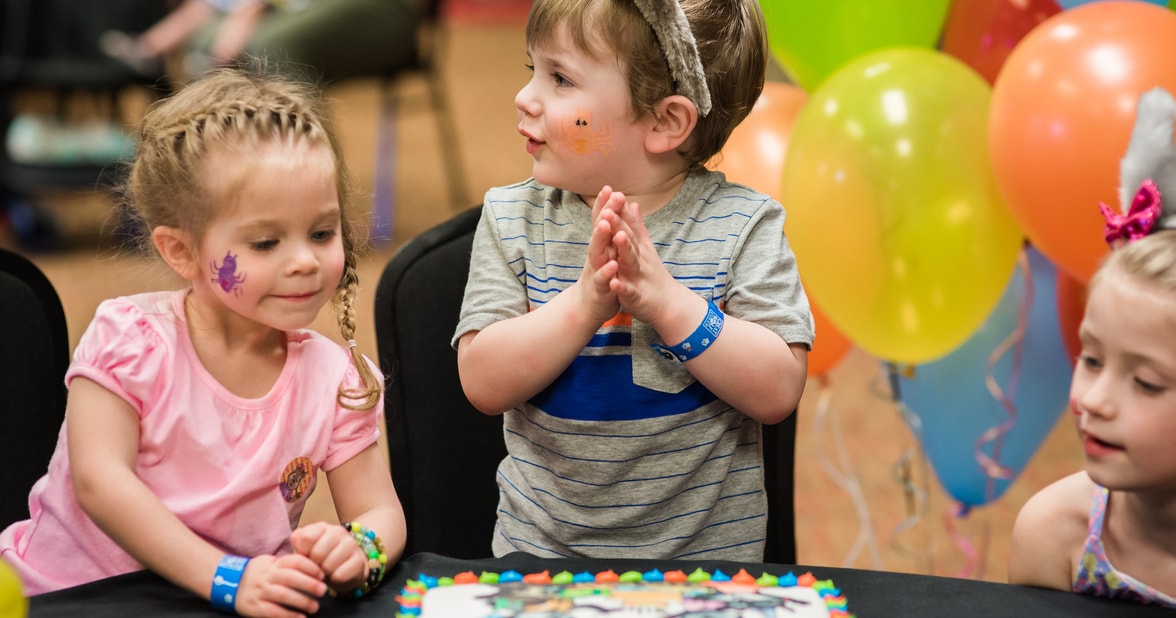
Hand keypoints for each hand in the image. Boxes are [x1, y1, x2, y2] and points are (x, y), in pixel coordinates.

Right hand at [234, 554, 325, 617]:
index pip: (294, 561)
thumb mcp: (271, 563)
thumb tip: (316, 569)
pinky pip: (273, 611)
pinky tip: (300, 617)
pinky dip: (288, 615)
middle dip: (309, 584)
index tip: (322, 575)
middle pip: (290, 578)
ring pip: (283, 595)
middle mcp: (267, 576)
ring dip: (301, 601)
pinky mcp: (254, 607)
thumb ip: (289, 565)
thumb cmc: (258, 574)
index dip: (310, 567)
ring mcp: (260, 592)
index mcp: (273, 564)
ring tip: (314, 606)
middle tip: (322, 590)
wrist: (228, 583)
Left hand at [291, 522, 366, 593]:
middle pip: (317, 552)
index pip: (306, 537)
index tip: (307, 556)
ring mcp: (351, 544)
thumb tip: (298, 541)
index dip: (304, 551)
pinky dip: (335, 578)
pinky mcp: (359, 560)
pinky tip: (336, 575)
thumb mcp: (307, 548)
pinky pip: (341, 574)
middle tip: (317, 566)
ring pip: (329, 564)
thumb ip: (299, 541)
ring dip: (325, 572)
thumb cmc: (321, 557)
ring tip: (326, 570)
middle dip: (314, 564)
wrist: (345, 567)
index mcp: (322, 527)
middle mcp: (338, 531)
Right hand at [573, 186, 623, 324]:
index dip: (603, 205)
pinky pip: (602, 280)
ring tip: (606, 224)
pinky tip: (613, 264)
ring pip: (597, 253)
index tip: (609, 186)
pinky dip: (607, 272)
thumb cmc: (600, 276)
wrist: (587, 307)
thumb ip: (606, 232)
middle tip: (612, 196)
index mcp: (600, 246)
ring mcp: (595, 271)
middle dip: (604, 213)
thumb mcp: (604, 252)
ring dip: (600, 238)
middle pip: (598, 231)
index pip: (601, 222)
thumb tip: (609, 209)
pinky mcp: (599, 289)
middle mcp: (595, 255)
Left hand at [603, 197, 676, 324]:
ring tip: (617, 237)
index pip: (628, 226)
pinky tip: (614, 282)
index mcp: (638, 248)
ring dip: (625, 249)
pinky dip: (622, 287)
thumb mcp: (645, 247)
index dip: (620, 210)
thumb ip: (637, 226)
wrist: (668, 304)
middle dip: (619, 225)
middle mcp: (640, 259)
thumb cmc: (653, 275)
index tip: (611, 192)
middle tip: (609, 209)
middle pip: (629, 239)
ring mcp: (639, 277)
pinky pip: (629, 291)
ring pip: (631, 261)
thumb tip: (633, 203)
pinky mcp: (637, 296)